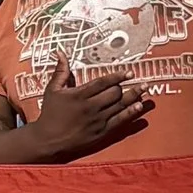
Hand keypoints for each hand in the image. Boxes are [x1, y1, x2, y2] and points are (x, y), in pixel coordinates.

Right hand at [30, 60, 152, 158]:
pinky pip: (119, 121)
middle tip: (137, 81)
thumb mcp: (52, 90)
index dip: (117, 76)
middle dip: (126, 87)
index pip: (103, 82)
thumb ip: (60, 71)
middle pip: (114, 94)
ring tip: (144, 90)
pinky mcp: (101, 132)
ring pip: (120, 106)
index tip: (128, 72)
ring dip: (134, 97)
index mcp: (79, 95)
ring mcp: (97, 121)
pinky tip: (139, 107)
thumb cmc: (49, 113)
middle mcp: (90, 107)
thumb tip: (61, 52)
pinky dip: (130, 113)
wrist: (48, 140)